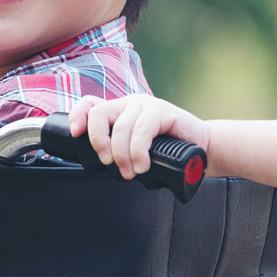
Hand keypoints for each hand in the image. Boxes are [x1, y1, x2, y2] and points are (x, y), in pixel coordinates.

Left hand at [68, 95, 210, 181]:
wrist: (200, 150)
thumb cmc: (166, 153)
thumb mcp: (134, 152)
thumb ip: (117, 152)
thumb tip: (97, 166)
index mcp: (118, 112)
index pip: (90, 105)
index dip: (78, 116)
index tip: (76, 134)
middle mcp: (128, 105)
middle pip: (99, 113)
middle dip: (99, 141)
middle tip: (108, 163)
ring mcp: (145, 105)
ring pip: (121, 126)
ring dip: (122, 154)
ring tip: (131, 171)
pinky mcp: (162, 110)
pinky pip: (142, 130)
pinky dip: (139, 151)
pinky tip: (143, 164)